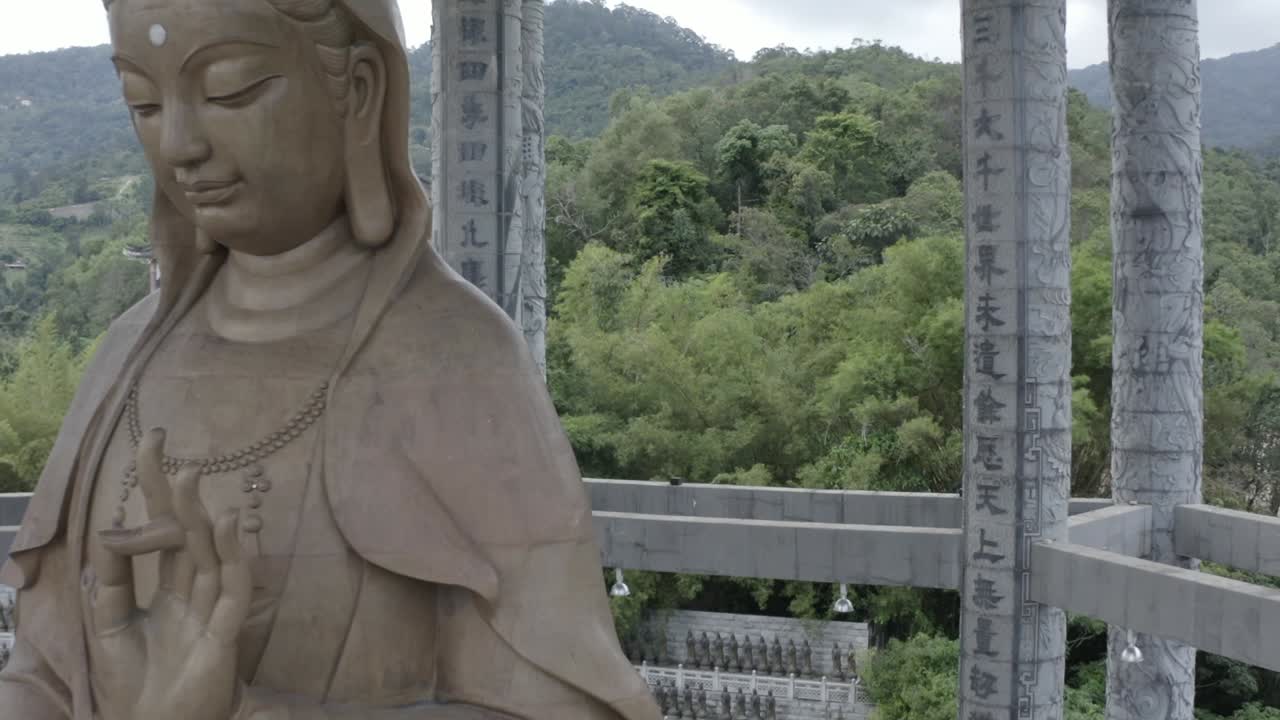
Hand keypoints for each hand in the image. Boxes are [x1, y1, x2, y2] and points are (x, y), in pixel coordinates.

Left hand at [84, 428, 251, 719]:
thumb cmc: (133, 683)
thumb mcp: (109, 625)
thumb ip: (110, 580)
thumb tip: (111, 531)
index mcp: (169, 590)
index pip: (164, 531)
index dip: (157, 492)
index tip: (151, 447)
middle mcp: (194, 592)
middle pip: (188, 533)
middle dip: (176, 491)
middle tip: (166, 446)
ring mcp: (211, 610)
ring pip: (210, 555)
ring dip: (201, 516)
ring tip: (190, 476)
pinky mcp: (224, 633)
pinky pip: (233, 589)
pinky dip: (233, 556)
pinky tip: (227, 524)